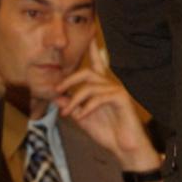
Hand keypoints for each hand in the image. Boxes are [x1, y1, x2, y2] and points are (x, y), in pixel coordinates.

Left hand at [56, 39, 161, 172]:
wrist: (125, 148)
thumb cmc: (108, 133)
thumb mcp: (83, 118)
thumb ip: (71, 106)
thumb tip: (57, 96)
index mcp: (102, 88)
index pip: (97, 64)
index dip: (93, 49)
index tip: (91, 33)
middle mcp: (110, 85)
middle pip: (88, 72)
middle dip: (70, 79)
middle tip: (57, 89)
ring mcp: (116, 91)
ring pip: (90, 86)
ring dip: (75, 99)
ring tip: (67, 112)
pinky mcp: (121, 99)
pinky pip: (99, 97)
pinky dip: (86, 107)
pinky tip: (81, 117)